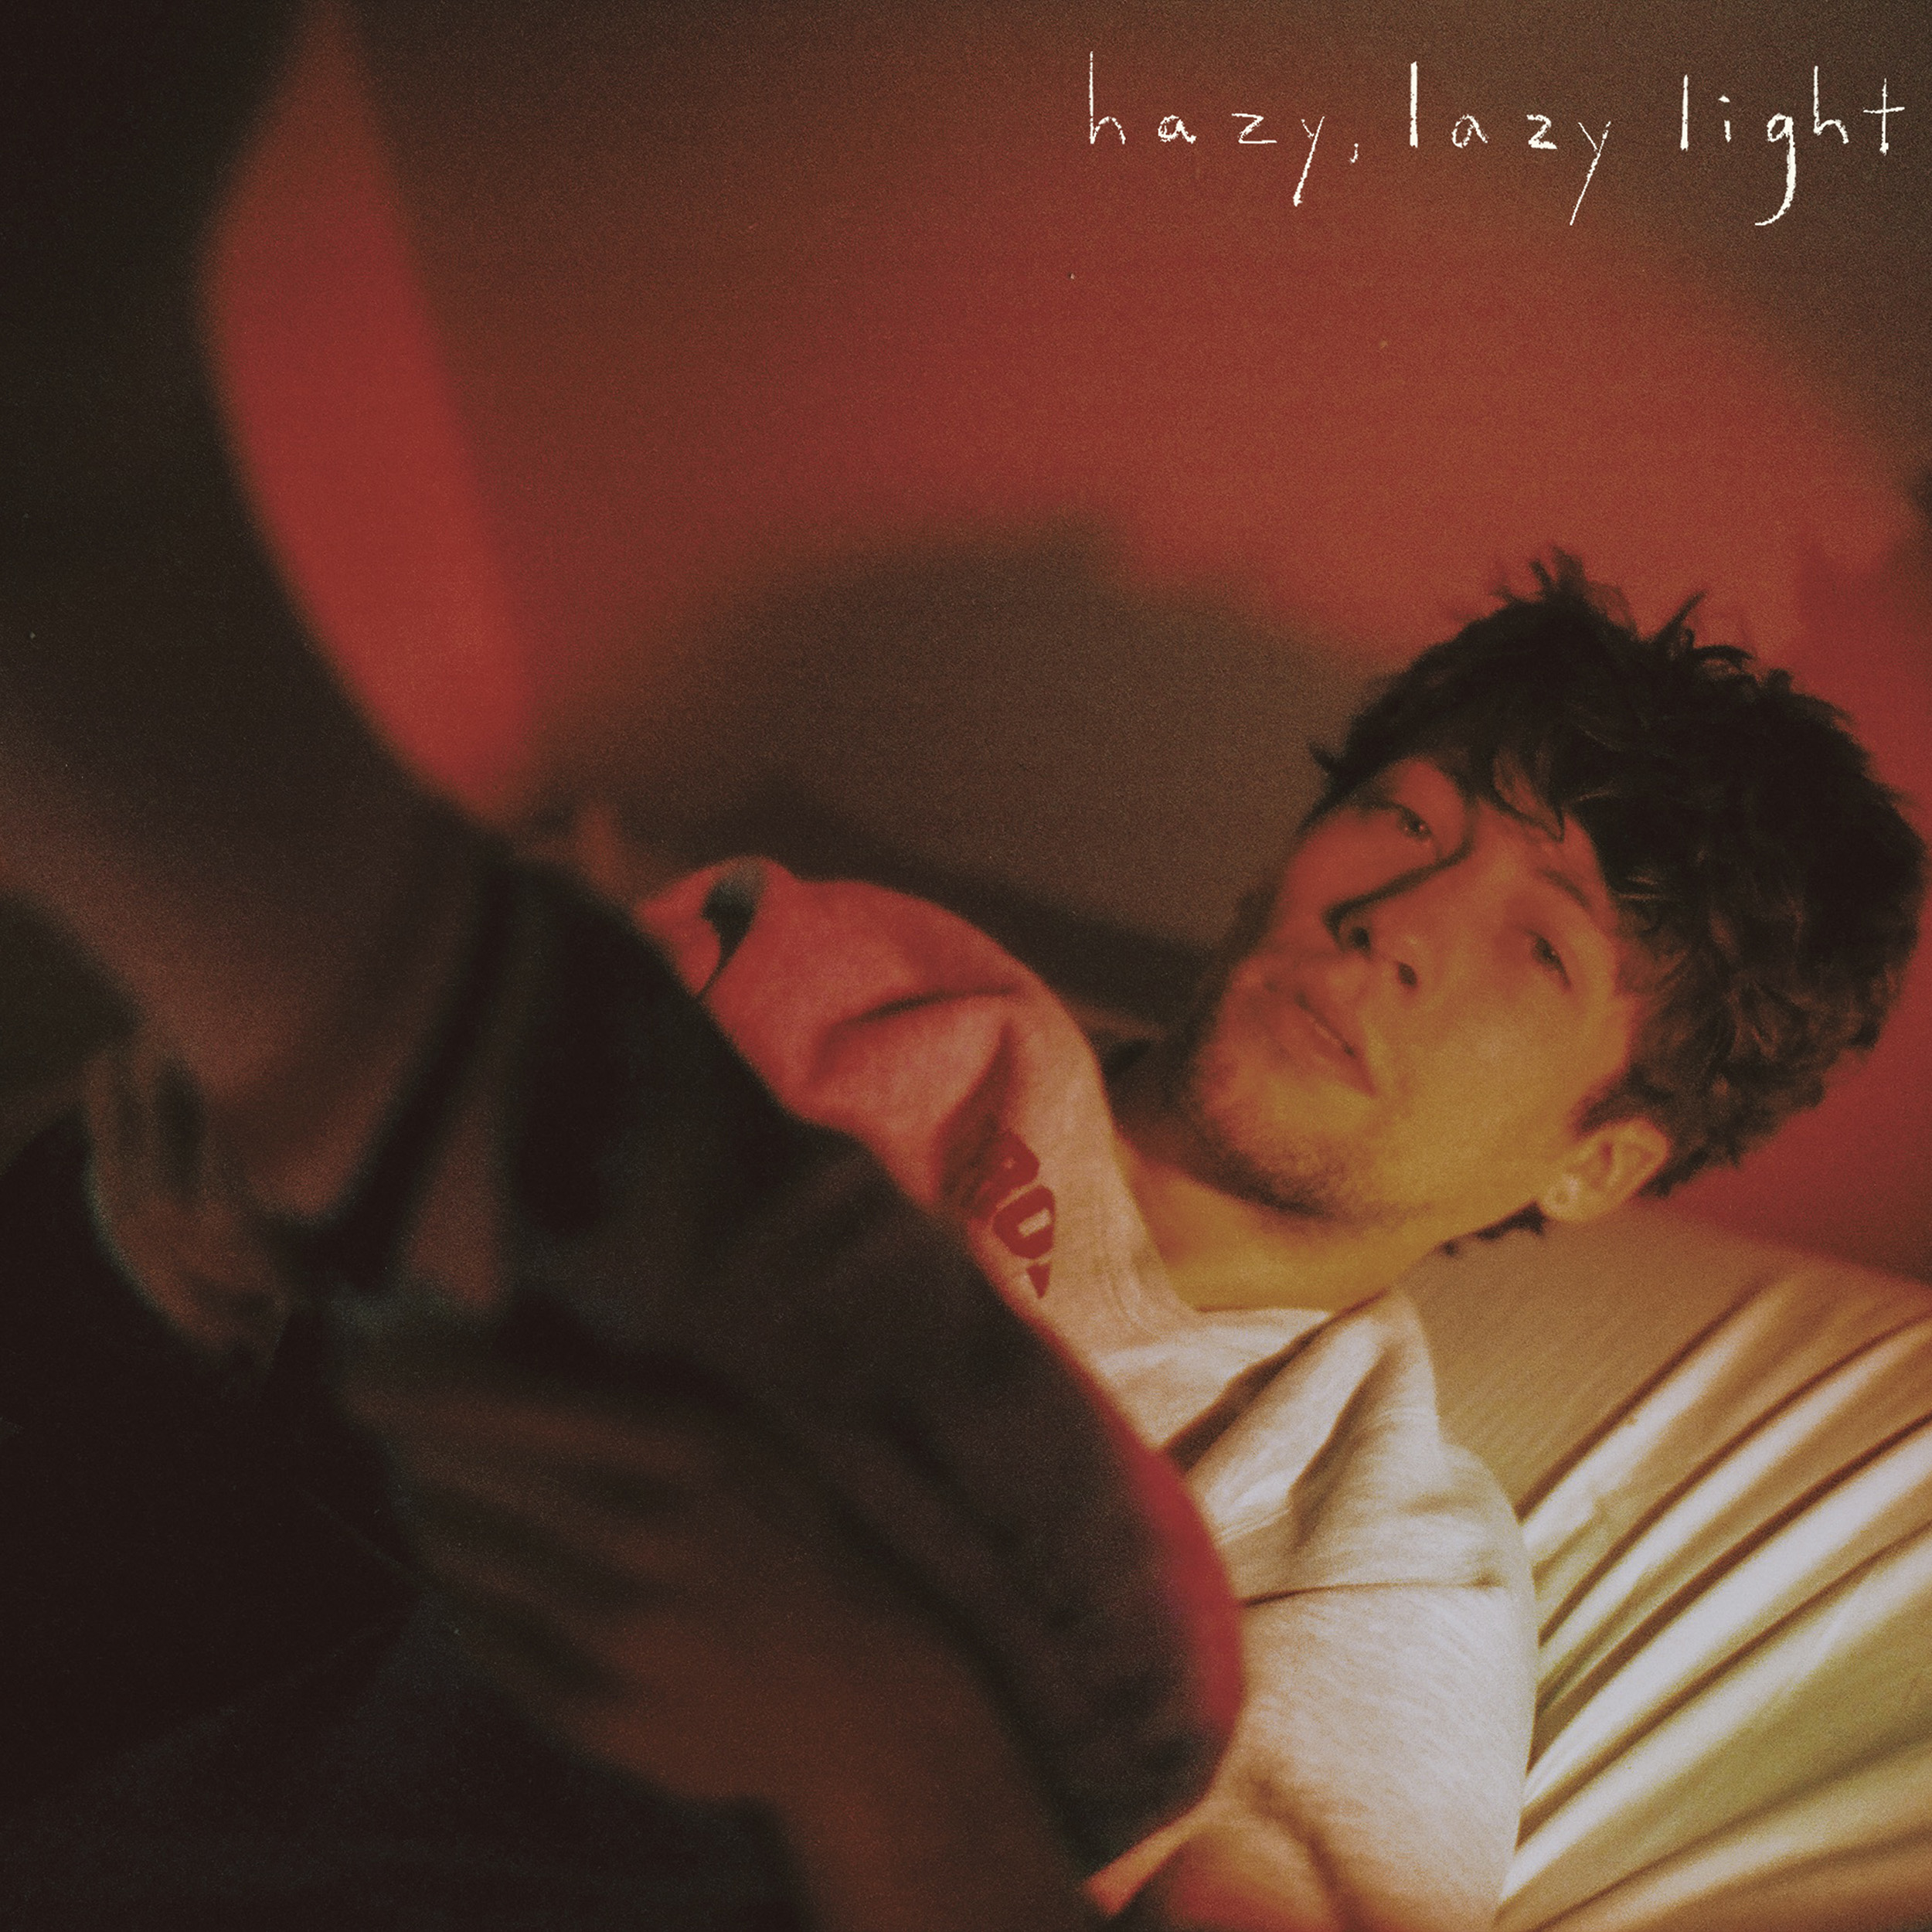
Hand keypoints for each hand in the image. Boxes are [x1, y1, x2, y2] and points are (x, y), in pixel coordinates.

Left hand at [340, 1320, 990, 1810]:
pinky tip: (506, 1573)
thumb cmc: (789, 1531)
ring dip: (437, 1510)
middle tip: (397, 1420)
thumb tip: (502, 1315)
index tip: (365, 1361)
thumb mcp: (735, 1425)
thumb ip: (627, 1373)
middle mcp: (642, 1541)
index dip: (413, 1378)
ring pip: (453, 1554)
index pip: (500, 1401)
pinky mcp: (590, 1717)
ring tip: (453, 1492)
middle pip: (456, 1475)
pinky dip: (472, 1593)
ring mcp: (613, 1639)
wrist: (860, 1695)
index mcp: (685, 1446)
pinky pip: (476, 1633)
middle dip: (413, 1441)